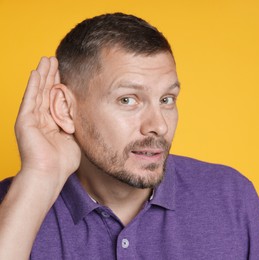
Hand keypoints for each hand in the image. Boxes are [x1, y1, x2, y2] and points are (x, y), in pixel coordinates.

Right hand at [14, 57, 80, 182]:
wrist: (50, 174)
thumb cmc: (62, 162)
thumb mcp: (73, 138)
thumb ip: (74, 125)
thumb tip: (82, 116)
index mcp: (51, 123)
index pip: (55, 98)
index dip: (59, 84)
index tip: (64, 70)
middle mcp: (40, 119)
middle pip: (46, 91)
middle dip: (51, 74)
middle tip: (54, 58)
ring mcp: (31, 119)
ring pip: (38, 91)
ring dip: (42, 74)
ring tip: (46, 59)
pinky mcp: (25, 121)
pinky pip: (30, 99)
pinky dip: (33, 86)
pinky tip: (36, 73)